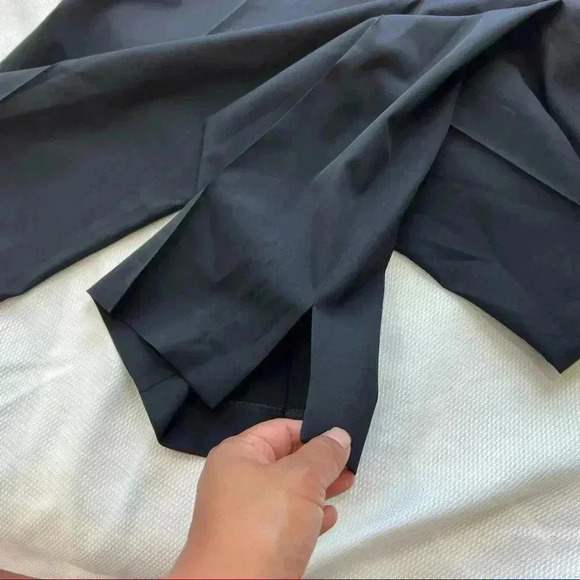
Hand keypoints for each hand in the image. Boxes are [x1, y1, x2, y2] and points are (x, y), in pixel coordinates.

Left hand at [168, 419, 353, 578]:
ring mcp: (244, 514)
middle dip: (319, 462)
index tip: (341, 438)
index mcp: (237, 454)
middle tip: (350, 464)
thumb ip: (323, 454)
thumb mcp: (300, 479)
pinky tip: (329, 518)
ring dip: (318, 488)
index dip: (312, 430)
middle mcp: (236, 480)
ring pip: (288, 491)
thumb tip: (338, 435)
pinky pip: (286, 520)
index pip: (279, 429)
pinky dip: (309, 516)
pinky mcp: (255, 543)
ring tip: (346, 485)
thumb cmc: (264, 525)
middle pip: (285, 460)